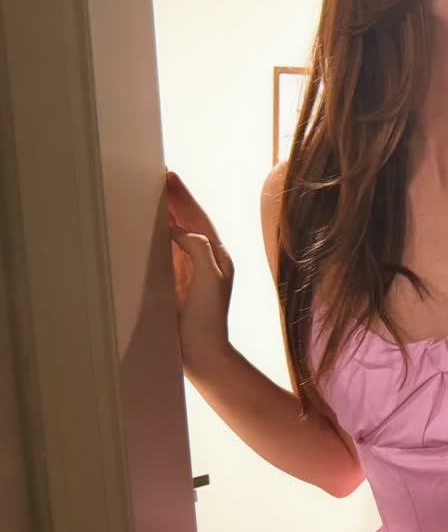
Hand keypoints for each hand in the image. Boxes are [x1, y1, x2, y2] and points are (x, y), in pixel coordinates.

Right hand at [166, 169, 234, 369]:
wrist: (203, 355)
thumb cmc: (209, 320)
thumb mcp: (209, 280)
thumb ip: (199, 249)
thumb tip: (180, 230)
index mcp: (218, 257)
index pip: (198, 219)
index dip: (183, 198)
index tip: (168, 177)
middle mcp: (206, 261)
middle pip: (188, 222)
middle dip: (174, 199)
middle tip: (157, 176)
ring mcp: (191, 272)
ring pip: (176, 234)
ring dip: (164, 214)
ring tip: (149, 193)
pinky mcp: (177, 284)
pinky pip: (166, 252)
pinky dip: (156, 236)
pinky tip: (146, 228)